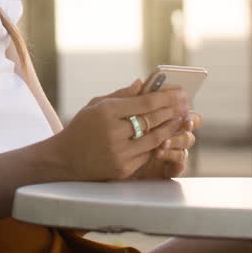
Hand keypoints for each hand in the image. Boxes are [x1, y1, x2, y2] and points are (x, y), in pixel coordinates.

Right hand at [45, 79, 191, 180]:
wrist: (64, 160)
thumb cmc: (81, 128)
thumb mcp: (96, 105)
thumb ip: (121, 94)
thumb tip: (143, 83)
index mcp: (106, 112)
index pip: (144, 103)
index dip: (166, 97)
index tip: (181, 92)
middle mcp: (113, 133)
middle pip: (152, 120)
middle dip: (173, 110)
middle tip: (187, 104)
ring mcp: (119, 153)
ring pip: (154, 140)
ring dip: (170, 128)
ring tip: (181, 119)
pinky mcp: (123, 169)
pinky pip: (147, 155)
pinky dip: (158, 144)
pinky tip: (167, 135)